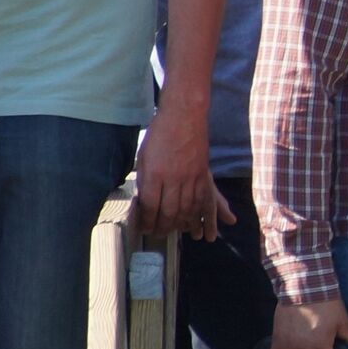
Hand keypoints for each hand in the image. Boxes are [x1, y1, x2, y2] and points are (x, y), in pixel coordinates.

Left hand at [136, 102, 234, 240]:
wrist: (185, 115)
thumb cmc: (160, 133)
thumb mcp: (144, 157)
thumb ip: (145, 180)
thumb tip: (145, 200)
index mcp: (155, 173)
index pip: (150, 207)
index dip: (147, 221)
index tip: (144, 228)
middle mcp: (174, 178)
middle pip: (169, 212)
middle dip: (162, 227)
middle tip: (157, 233)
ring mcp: (191, 176)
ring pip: (187, 209)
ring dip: (179, 223)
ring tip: (173, 229)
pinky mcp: (203, 173)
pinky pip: (201, 199)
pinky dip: (196, 211)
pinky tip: (191, 217)